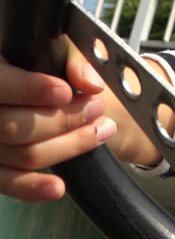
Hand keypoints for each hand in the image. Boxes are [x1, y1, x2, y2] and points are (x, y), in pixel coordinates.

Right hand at [0, 39, 113, 202]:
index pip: (1, 85)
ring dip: (68, 146)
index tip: (65, 92)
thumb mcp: (57, 50)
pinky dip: (32, 188)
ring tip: (101, 131)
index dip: (31, 90)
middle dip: (62, 120)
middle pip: (13, 126)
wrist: (39, 95)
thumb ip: (73, 60)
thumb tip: (91, 82)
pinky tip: (57, 187)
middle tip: (97, 108)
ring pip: (21, 155)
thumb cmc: (47, 66)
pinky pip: (7, 183)